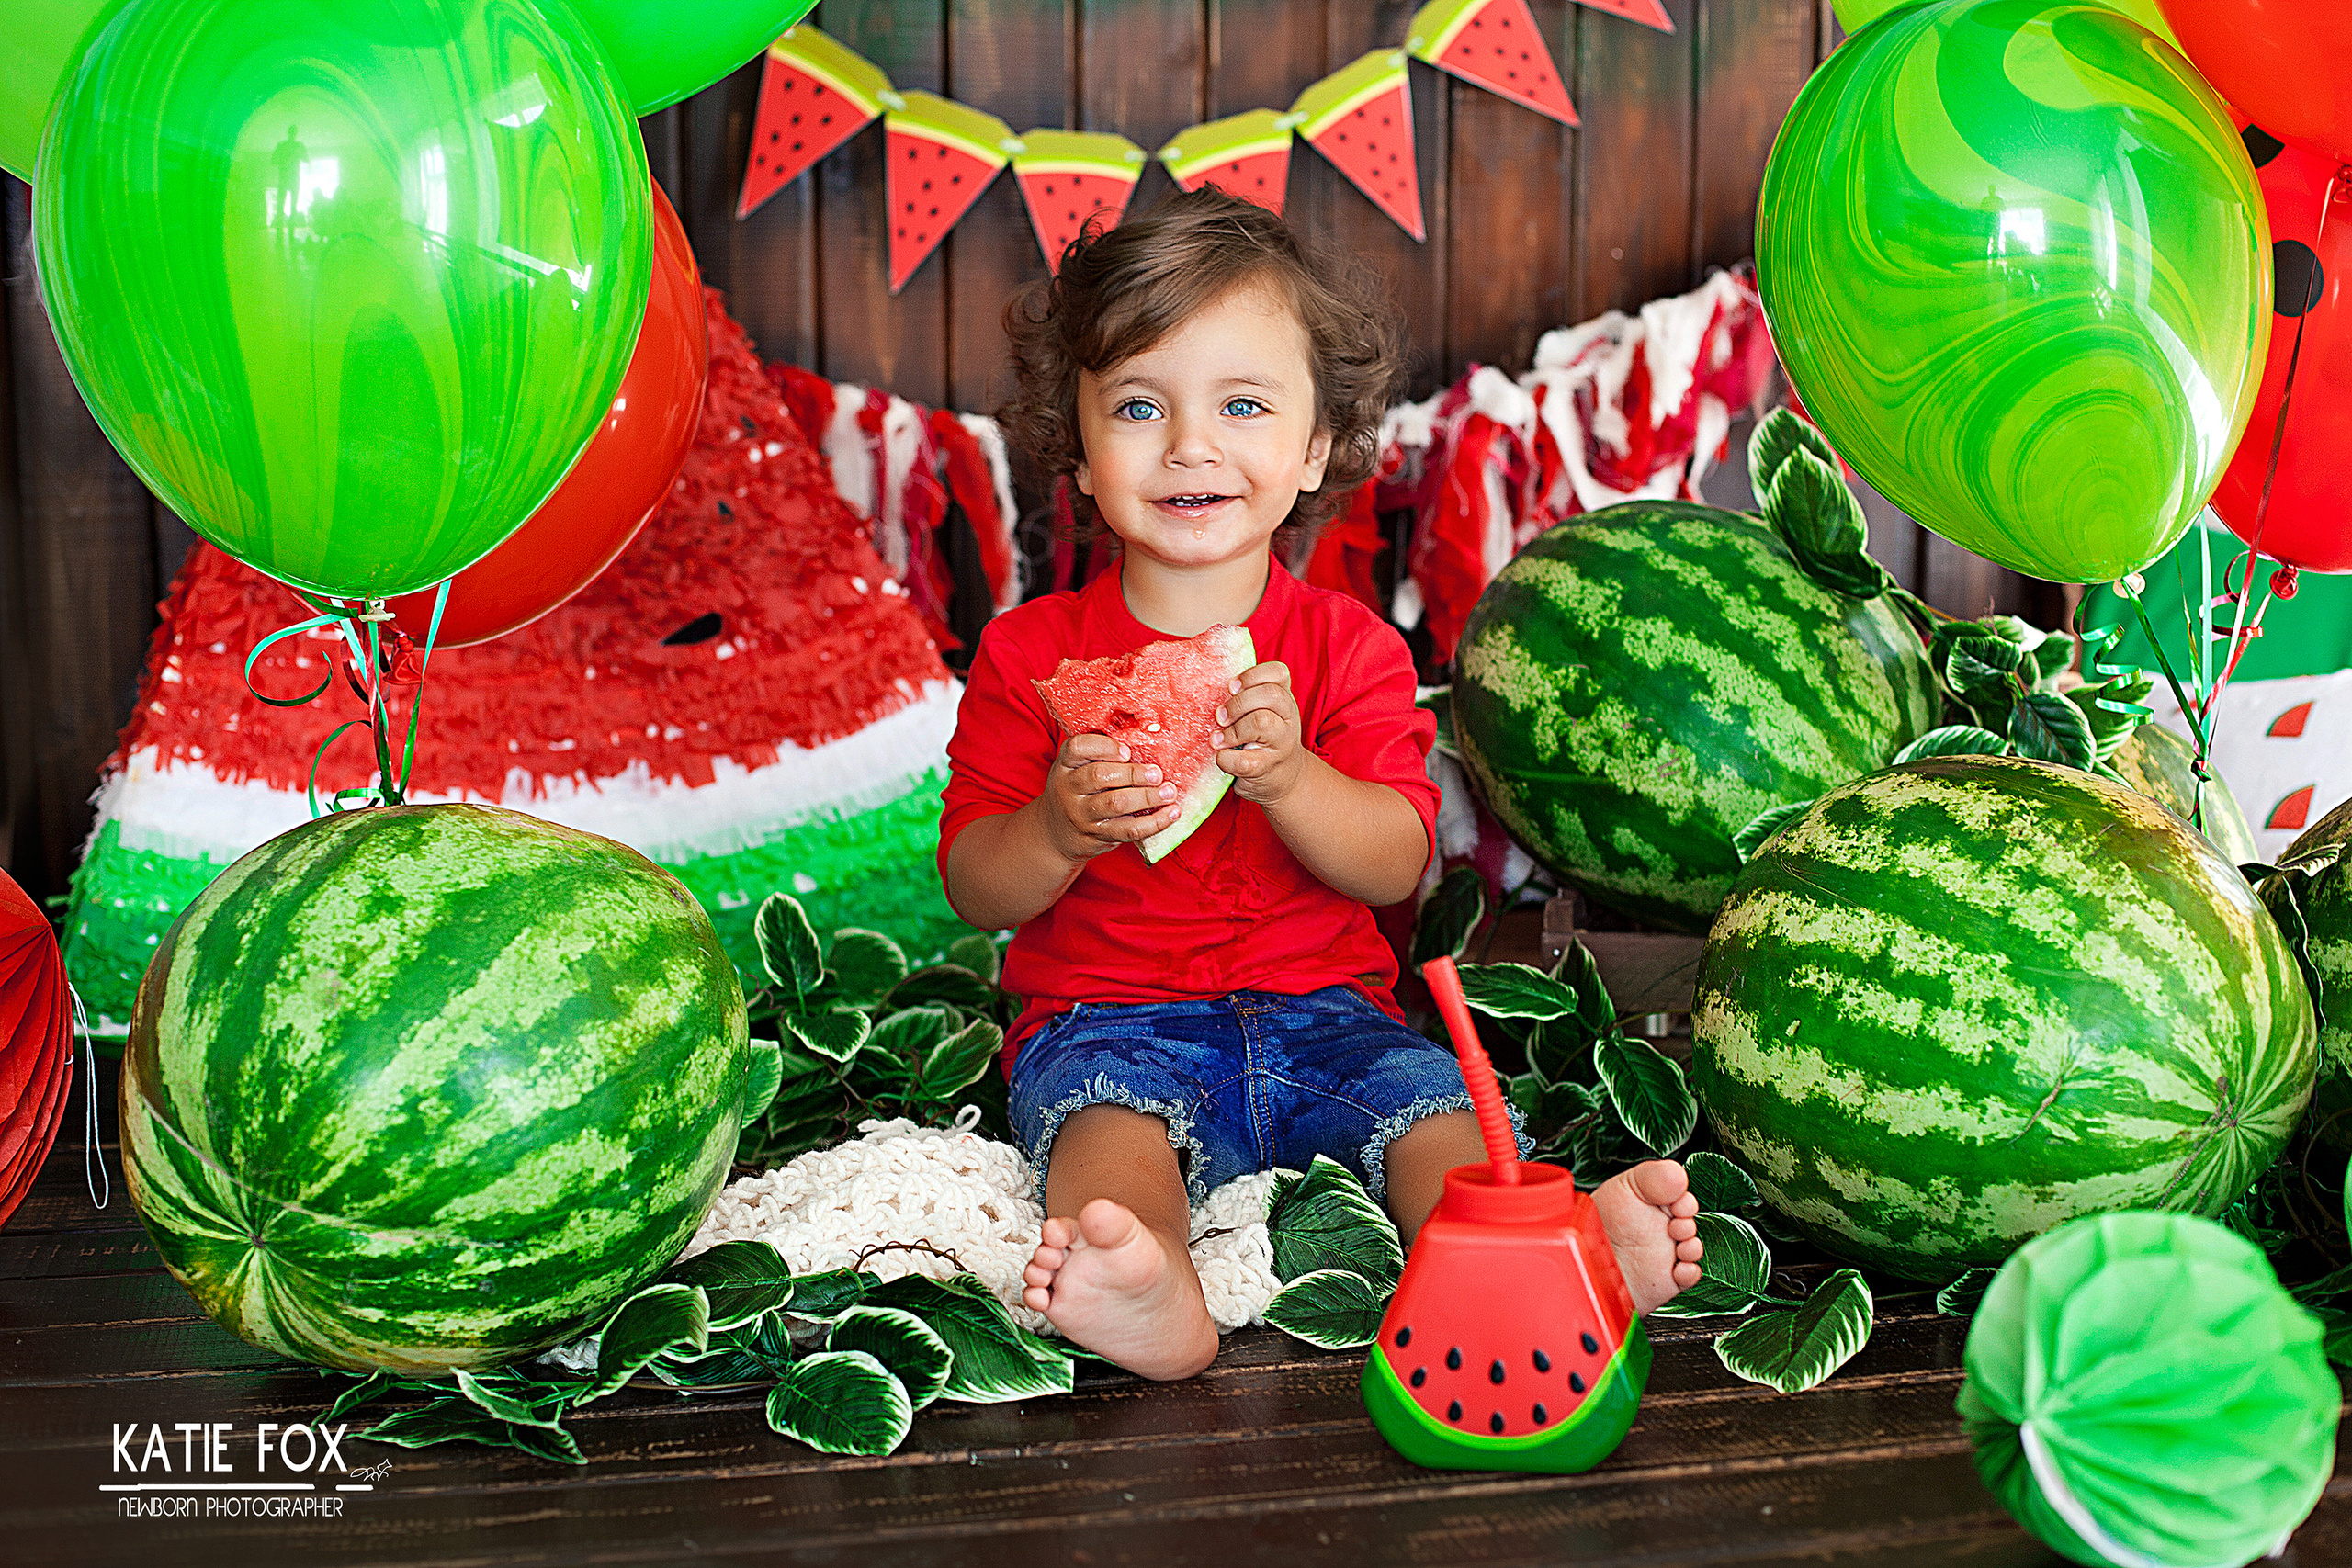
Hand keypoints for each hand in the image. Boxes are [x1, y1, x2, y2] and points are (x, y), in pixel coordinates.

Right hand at [1041, 731, 1179, 862]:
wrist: (1057, 833)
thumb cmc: (1078, 790)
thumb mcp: (1077, 768)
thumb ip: (1100, 754)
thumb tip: (1148, 735)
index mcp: (1066, 764)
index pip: (1078, 748)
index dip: (1104, 747)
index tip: (1127, 751)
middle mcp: (1069, 788)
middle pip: (1098, 776)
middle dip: (1133, 774)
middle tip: (1157, 773)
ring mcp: (1082, 814)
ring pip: (1115, 804)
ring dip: (1147, 797)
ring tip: (1169, 792)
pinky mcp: (1098, 835)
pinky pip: (1129, 830)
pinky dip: (1154, 822)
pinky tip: (1171, 813)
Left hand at [1215, 661, 1304, 804]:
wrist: (1283, 779)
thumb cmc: (1263, 740)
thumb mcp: (1264, 712)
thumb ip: (1246, 696)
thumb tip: (1206, 681)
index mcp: (1284, 700)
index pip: (1278, 673)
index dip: (1252, 675)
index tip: (1231, 687)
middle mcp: (1288, 719)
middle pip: (1270, 695)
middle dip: (1238, 703)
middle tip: (1220, 717)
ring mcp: (1280, 745)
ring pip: (1261, 722)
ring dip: (1233, 730)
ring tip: (1217, 739)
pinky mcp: (1265, 769)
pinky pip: (1243, 760)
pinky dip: (1226, 758)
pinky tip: (1221, 757)